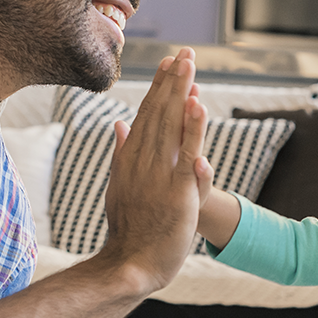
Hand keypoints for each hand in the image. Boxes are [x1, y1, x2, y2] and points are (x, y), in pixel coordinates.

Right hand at [97, 48, 211, 291]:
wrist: (130, 264)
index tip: (168, 62)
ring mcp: (158, 175)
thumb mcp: (120, 184)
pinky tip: (198, 106)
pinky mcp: (177, 192)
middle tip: (184, 52)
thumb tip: (119, 122)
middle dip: (173, 81)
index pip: (147, 114)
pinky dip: (193, 130)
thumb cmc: (129, 228)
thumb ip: (121, 152)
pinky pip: (187, 155)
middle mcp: (142, 161)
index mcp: (130, 158)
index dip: (159, 87)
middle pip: (160, 113)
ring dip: (181, 94)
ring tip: (189, 66)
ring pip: (172, 127)